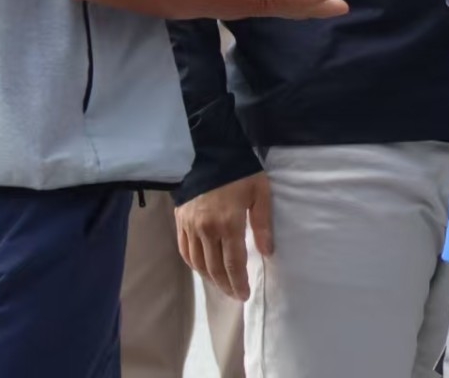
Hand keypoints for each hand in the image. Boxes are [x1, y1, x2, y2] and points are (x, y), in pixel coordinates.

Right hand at [176, 172, 272, 300]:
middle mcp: (206, 230)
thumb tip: (267, 252)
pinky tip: (202, 268)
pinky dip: (193, 264)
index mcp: (228, 224)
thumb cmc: (239, 172)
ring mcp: (190, 227)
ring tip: (221, 284)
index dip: (239, 282)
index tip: (244, 295)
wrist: (208, 153)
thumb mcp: (260, 192)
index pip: (233, 264)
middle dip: (226, 285)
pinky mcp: (180, 221)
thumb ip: (263, 224)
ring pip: (198, 263)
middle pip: (215, 268)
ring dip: (210, 278)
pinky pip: (185, 250)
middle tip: (235, 295)